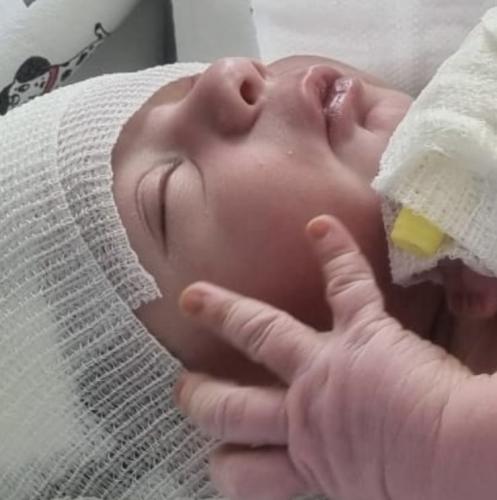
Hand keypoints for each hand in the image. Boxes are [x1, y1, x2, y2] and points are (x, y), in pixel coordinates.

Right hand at [175, 215, 474, 499]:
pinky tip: (318, 228)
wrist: (464, 467)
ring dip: (226, 316)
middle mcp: (303, 417)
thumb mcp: (370, 493)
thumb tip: (326, 479)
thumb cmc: (428, 489)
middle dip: (202, 398)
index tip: (213, 456)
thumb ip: (340, 476)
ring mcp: (325, 370)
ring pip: (261, 336)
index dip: (225, 467)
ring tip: (197, 300)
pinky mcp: (362, 337)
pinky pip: (346, 287)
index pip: (247, 471)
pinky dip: (335, 256)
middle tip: (183, 388)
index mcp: (306, 460)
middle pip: (231, 408)